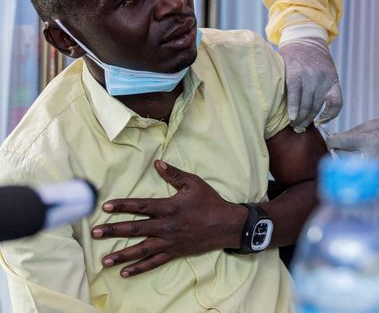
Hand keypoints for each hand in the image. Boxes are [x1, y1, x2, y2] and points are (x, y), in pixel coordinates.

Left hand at [91, 160, 245, 277]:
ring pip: (141, 249)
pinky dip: (139, 268)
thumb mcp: (194, 183)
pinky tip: (125, 272)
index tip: (105, 207)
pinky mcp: (174, 252)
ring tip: (104, 260)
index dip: (123, 205)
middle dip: (114, 231)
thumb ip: (174, 174)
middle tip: (95, 233)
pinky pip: (154, 262)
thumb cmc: (210, 202)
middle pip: (135, 229)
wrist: (227, 225)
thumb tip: (158, 162)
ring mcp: (169, 241)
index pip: (141, 206)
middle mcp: (166, 226)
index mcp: (169, 207)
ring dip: (122, 254)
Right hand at [279, 38, 342, 131]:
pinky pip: (294, 95)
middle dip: (308, 120)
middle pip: (316, 107)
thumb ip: (325, 87)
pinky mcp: (294, 74)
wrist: (304, 37)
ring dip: (299, 117)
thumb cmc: (315, 58)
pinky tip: (290, 116)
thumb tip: (319, 112)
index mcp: (332, 80)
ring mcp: (308, 77)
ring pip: (305, 104)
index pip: (336, 103)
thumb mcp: (328, 71)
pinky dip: (293, 108)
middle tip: (301, 126)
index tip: (321, 121)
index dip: (329, 115)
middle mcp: (322, 79)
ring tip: (294, 123)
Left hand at [326, 119, 378, 182]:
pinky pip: (362, 179)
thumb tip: (330, 142)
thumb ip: (350, 134)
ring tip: (352, 156)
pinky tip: (362, 165)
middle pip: (343, 159)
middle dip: (339, 153)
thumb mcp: (369, 125)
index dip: (332, 141)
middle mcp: (375, 158)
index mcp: (371, 141)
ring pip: (351, 172)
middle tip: (340, 148)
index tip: (330, 141)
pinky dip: (359, 173)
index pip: (341, 143)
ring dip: (347, 165)